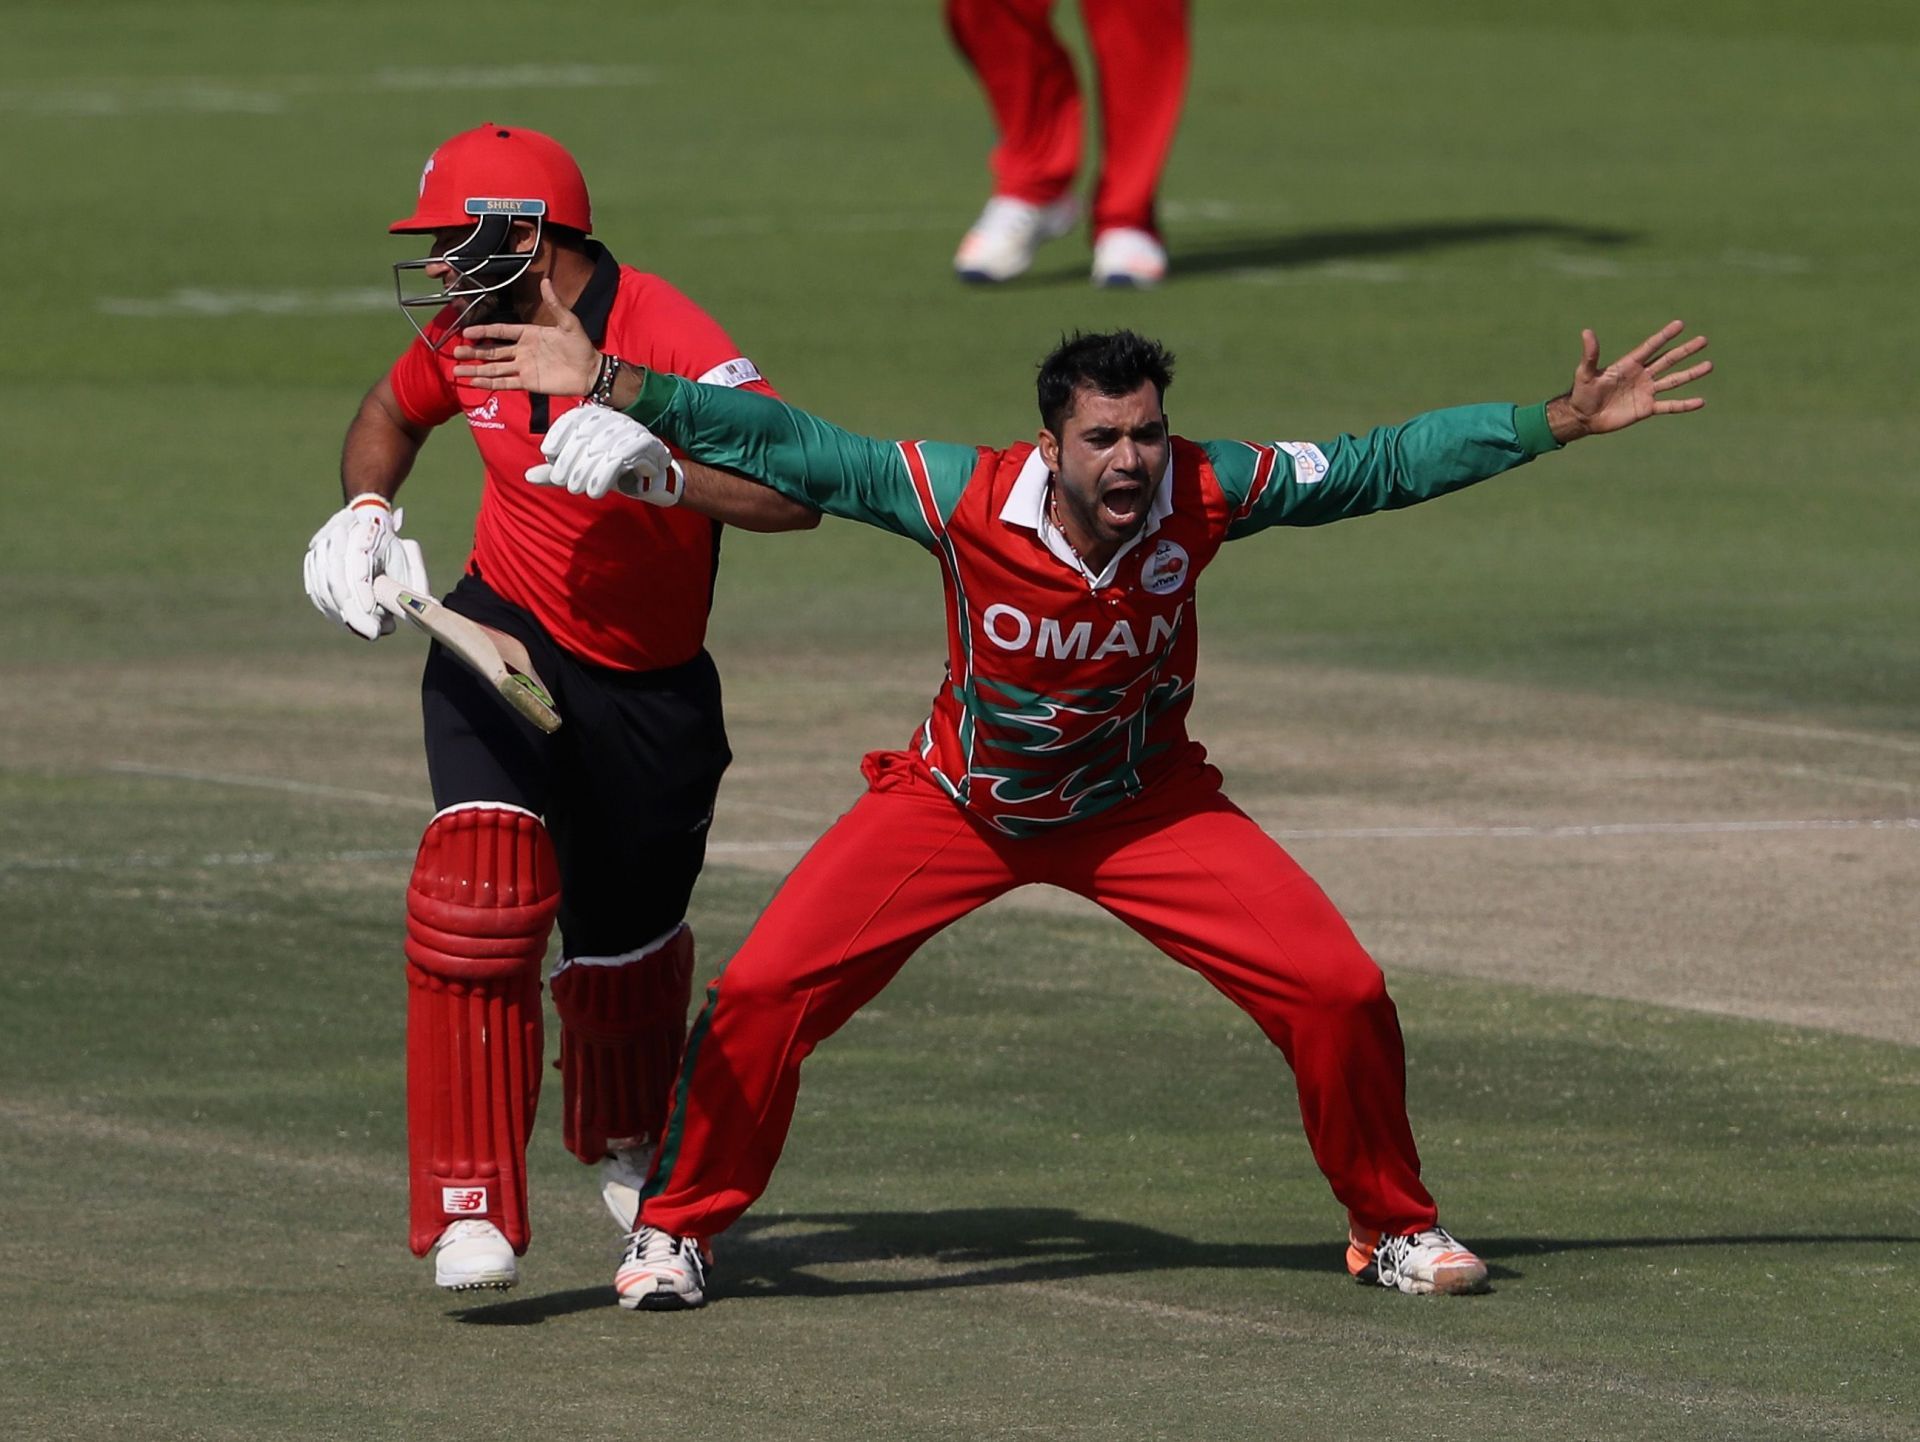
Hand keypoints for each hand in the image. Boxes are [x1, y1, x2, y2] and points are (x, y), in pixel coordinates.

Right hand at [302, 495, 429, 639]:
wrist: (367, 522)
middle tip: (373, 633)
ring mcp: (321, 549)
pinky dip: (331, 610)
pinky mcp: (313, 561)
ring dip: (344, 615)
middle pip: (337, 581)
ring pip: (323, 588)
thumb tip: (426, 612)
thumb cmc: (392, 547)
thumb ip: (414, 586)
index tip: (372, 617)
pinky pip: (316, 590)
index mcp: (366, 533)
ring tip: (366, 630)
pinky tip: (347, 623)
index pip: (357, 567)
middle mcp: (338, 537)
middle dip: (354, 613)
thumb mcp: (408, 561)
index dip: (362, 593)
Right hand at [452, 277, 600, 393]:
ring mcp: (523, 368)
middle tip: (455, 351)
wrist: (590, 370)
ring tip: (457, 371)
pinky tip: (475, 382)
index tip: (467, 332)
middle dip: (474, 352)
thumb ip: (555, 304)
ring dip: (476, 370)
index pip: (501, 331)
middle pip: (492, 351)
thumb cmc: (580, 345)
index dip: (484, 331)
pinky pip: (506, 383)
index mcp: (528, 334)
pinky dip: (490, 384)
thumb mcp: (568, 322)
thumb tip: (546, 281)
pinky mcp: (528, 383)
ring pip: (494, 369)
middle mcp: (522, 351)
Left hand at [527, 404, 683, 504]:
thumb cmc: (610, 470)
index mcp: (595, 415)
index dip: (558, 434)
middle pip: (585, 435)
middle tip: (562, 482)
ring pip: (601, 448)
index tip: (547, 453)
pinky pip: (622, 457)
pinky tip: (596, 490)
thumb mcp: (579, 469)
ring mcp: (630, 428)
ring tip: (578, 489)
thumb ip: (556, 472)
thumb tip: (528, 476)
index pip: (573, 419)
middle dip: (570, 461)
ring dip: (586, 471)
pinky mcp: (646, 443)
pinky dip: (605, 475)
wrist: (649, 478)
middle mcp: (612, 418)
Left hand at [1546, 320, 1711, 442]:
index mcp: (1630, 364)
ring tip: (1709, 365)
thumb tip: (1586, 331)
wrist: (1584, 417)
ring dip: (1691, 373)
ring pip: (1674, 380)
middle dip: (1685, 350)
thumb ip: (1590, 354)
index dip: (1665, 336)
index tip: (1680, 324)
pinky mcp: (1647, 408)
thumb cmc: (1582, 393)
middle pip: (1668, 360)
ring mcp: (1646, 392)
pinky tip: (1701, 401)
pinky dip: (1685, 405)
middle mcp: (1642, 376)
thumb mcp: (1586, 373)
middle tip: (1703, 340)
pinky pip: (1670, 406)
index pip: (1651, 347)